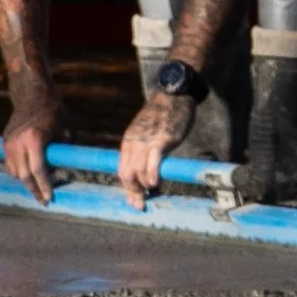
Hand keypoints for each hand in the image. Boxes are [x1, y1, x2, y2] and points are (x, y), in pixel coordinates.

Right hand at [0, 81, 67, 205]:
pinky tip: (29, 176)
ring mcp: (9, 143)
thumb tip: (68, 168)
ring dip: (26, 183)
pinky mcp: (4, 142)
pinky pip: (10, 164)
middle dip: (34, 190)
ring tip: (38, 188)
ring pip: (15, 172)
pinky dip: (19, 172)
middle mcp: (18, 143)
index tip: (50, 198)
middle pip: (24, 175)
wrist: (32, 94)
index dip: (44, 186)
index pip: (38, 170)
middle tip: (44, 200)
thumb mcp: (65, 129)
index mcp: (35, 139)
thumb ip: (65, 149)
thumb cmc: (53, 111)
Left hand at [117, 88, 196, 209]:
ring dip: (144, 187)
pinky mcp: (161, 141)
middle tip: (142, 203)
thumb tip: (145, 170)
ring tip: (154, 190)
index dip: (127, 189)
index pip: (122, 171)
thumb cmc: (163, 113)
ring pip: (137, 173)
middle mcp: (133, 143)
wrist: (174, 92)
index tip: (134, 201)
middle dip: (133, 192)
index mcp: (128, 141)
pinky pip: (152, 164)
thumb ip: (142, 149)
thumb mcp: (146, 131)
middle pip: (126, 175)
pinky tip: (156, 183)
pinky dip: (152, 177)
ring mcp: (146, 142)